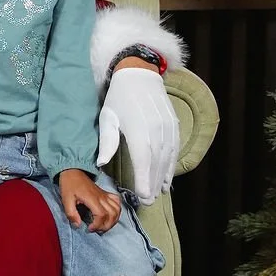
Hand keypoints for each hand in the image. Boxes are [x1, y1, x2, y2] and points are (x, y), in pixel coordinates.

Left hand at [58, 169, 120, 231]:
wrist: (73, 172)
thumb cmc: (69, 184)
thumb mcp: (65, 200)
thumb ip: (71, 214)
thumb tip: (78, 225)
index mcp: (91, 198)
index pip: (101, 215)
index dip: (97, 225)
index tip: (89, 228)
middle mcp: (101, 197)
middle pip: (112, 214)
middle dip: (106, 226)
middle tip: (96, 229)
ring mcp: (105, 195)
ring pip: (117, 209)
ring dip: (113, 220)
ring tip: (104, 225)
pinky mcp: (105, 194)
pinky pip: (117, 202)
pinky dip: (117, 210)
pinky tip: (111, 215)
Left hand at [97, 64, 178, 204]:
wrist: (139, 74)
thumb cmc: (119, 98)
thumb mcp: (107, 117)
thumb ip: (107, 141)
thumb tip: (101, 163)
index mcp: (137, 129)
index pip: (143, 160)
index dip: (144, 180)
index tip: (143, 197)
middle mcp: (155, 129)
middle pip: (156, 163)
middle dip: (153, 184)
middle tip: (149, 202)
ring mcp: (167, 127)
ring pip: (167, 158)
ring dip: (163, 177)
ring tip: (159, 193)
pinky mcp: (173, 125)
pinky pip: (174, 149)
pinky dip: (172, 165)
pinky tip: (168, 178)